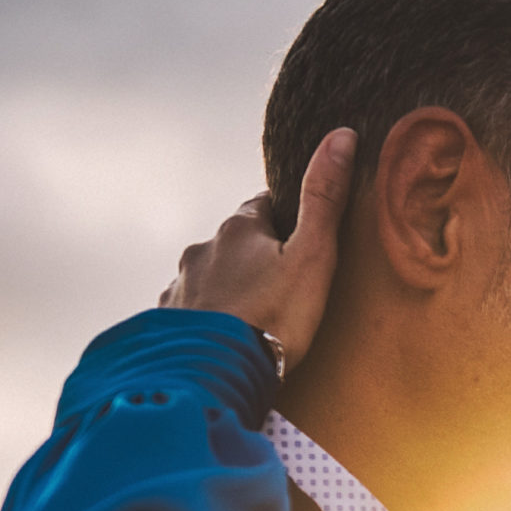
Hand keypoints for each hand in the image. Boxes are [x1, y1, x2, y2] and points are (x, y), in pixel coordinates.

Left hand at [159, 127, 355, 370]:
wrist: (216, 374)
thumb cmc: (274, 319)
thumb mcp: (313, 256)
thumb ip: (325, 198)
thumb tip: (340, 136)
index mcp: (239, 228)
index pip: (265, 206)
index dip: (287, 220)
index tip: (302, 239)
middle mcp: (203, 249)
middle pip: (235, 242)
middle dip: (255, 255)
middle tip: (282, 285)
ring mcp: (182, 285)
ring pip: (211, 274)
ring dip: (228, 285)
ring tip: (253, 315)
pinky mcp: (169, 320)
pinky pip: (191, 308)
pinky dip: (207, 314)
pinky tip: (222, 335)